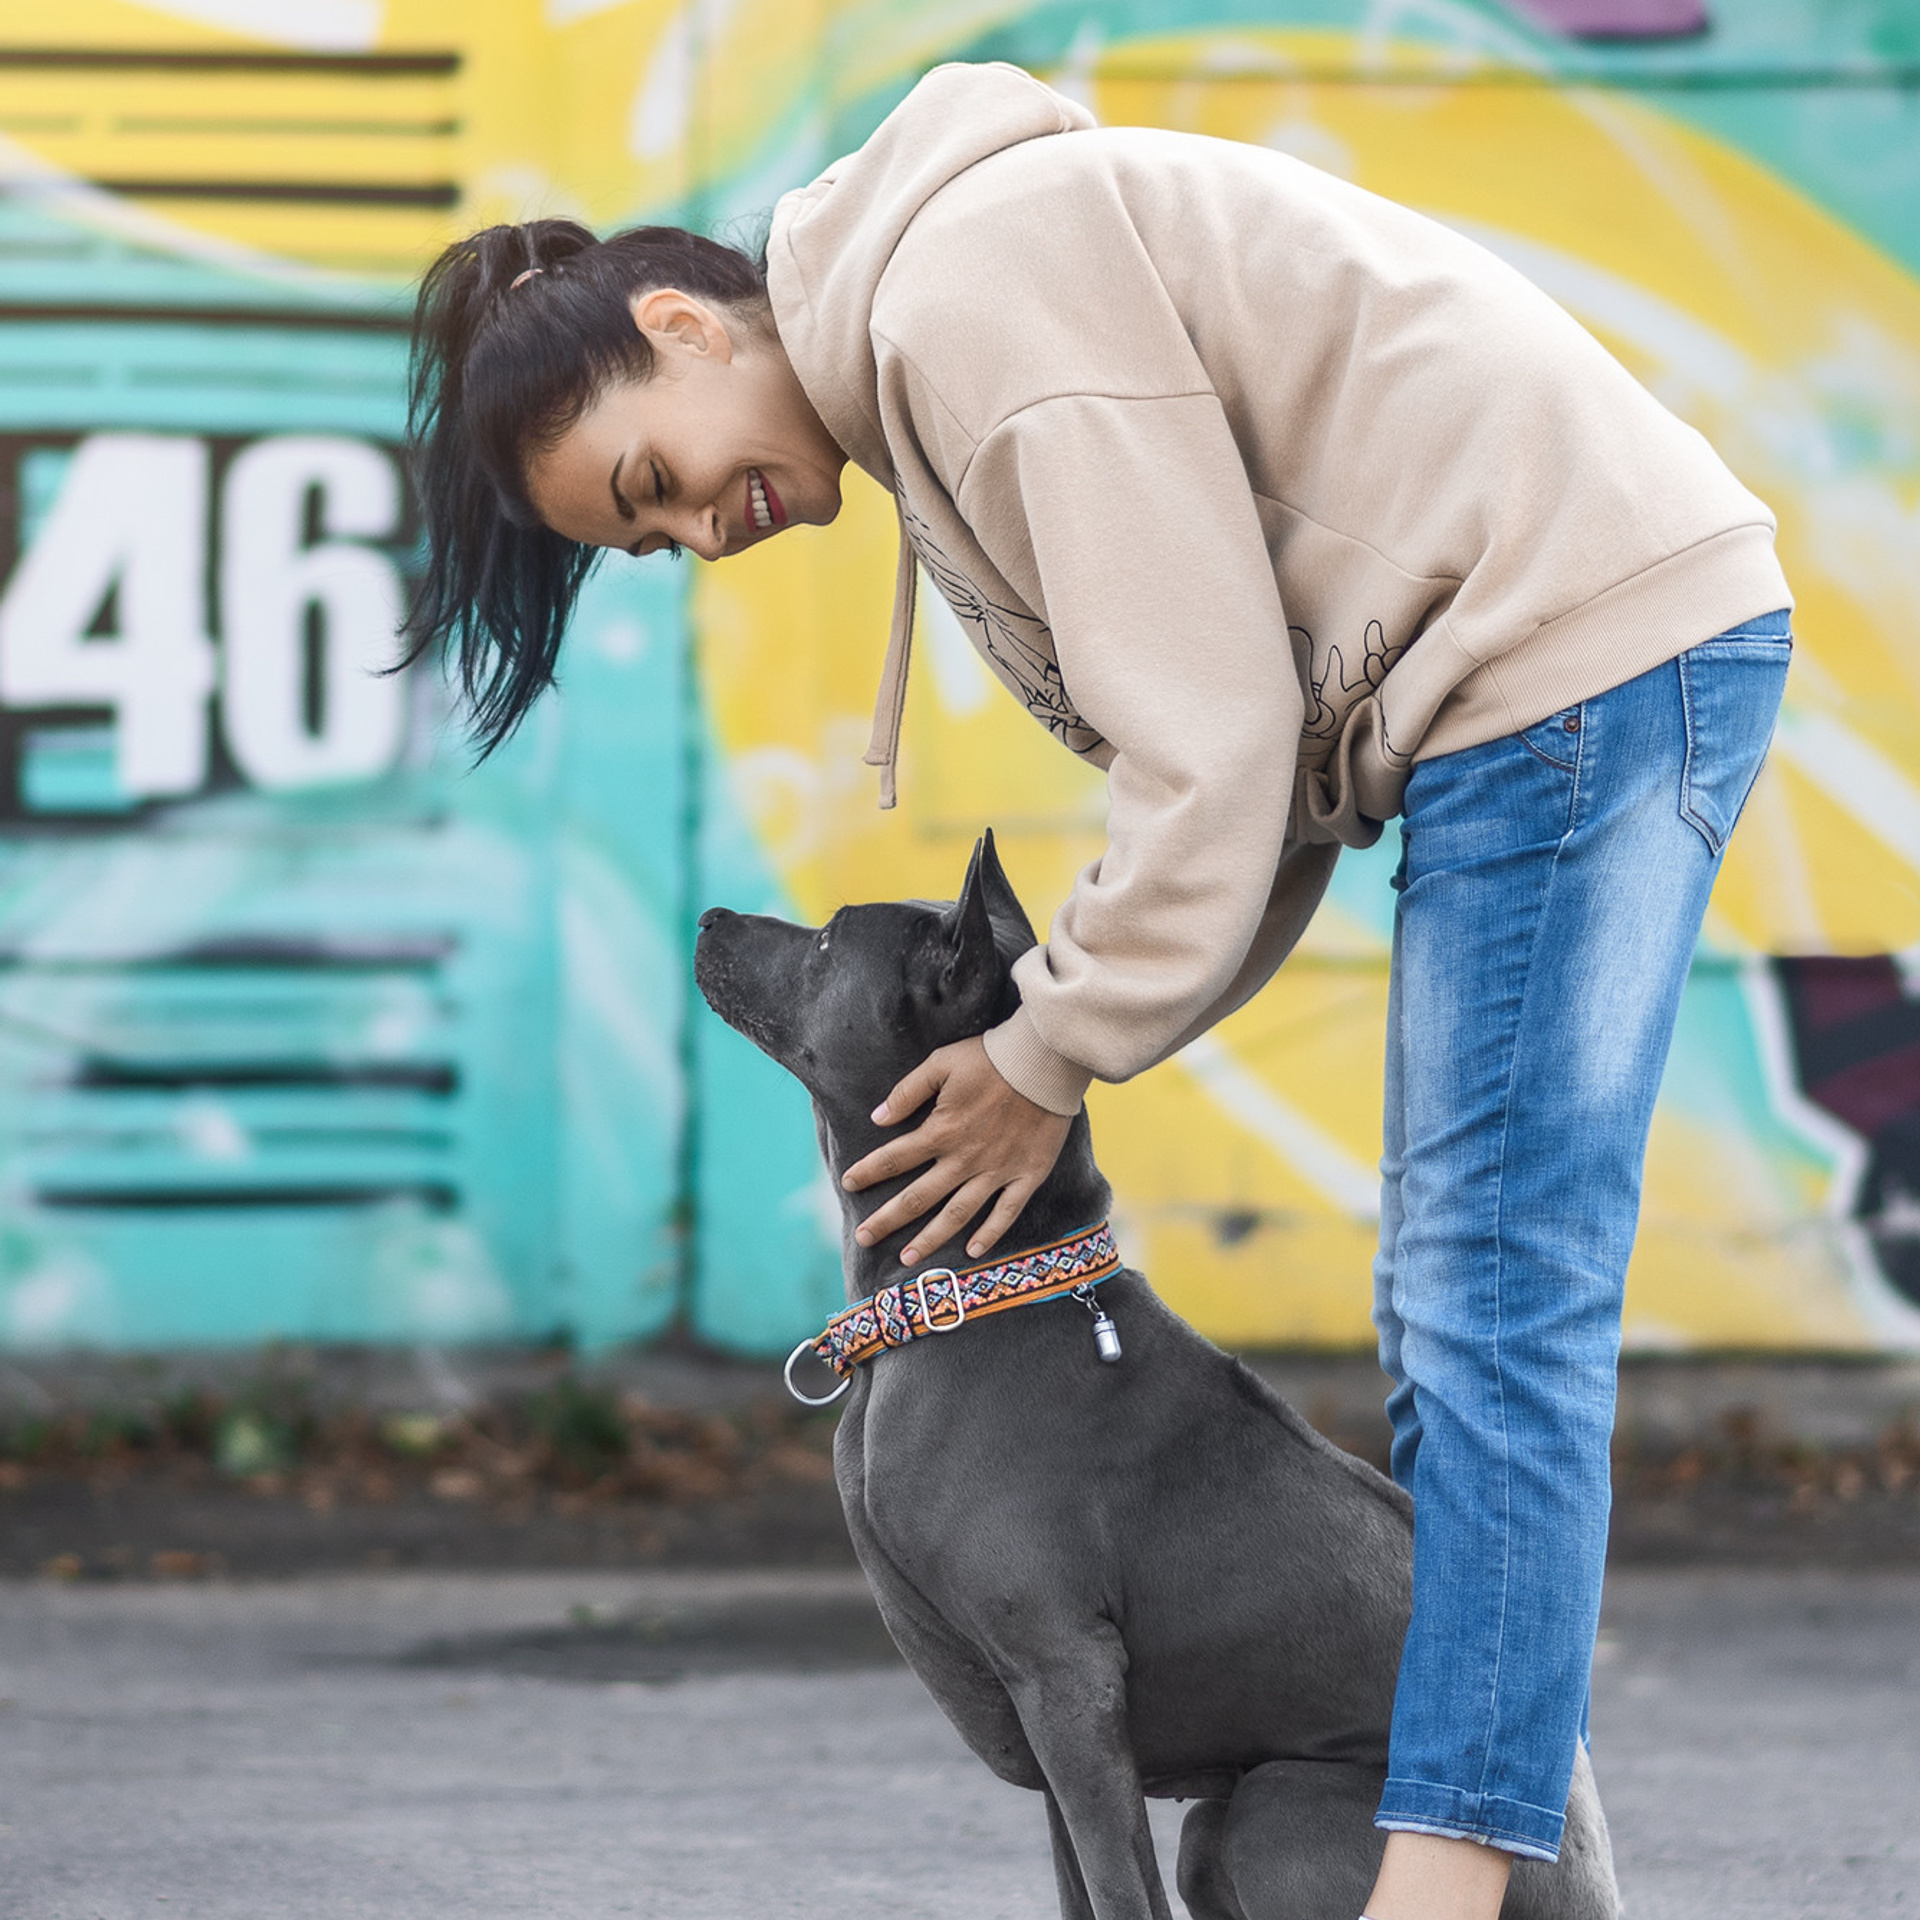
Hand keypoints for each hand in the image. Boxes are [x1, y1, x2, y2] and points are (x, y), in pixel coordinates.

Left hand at [841, 1036, 1073, 1263]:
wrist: (1045, 1061)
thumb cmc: (991, 1058)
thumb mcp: (941, 1063)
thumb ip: (908, 1092)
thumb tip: (878, 1118)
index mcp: (941, 1131)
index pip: (894, 1159)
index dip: (867, 1172)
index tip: (848, 1185)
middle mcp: (964, 1158)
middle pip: (919, 1197)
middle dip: (887, 1220)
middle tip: (864, 1238)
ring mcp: (996, 1171)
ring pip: (958, 1214)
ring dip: (931, 1238)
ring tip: (908, 1259)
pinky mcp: (1026, 1175)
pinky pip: (1006, 1212)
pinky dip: (990, 1234)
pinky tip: (973, 1252)